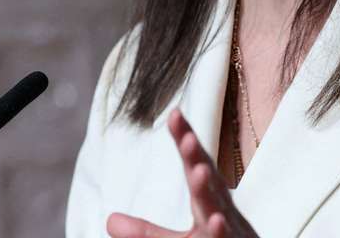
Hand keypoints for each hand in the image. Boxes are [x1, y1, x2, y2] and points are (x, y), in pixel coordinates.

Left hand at [106, 109, 258, 237]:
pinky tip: (216, 221)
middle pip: (207, 178)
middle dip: (197, 156)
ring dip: (208, 189)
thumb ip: (145, 232)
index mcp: (207, 201)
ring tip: (197, 170)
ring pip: (217, 208)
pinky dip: (221, 230)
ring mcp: (229, 230)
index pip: (194, 165)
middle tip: (185, 135)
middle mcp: (220, 211)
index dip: (185, 139)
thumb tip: (110, 220)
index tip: (175, 113)